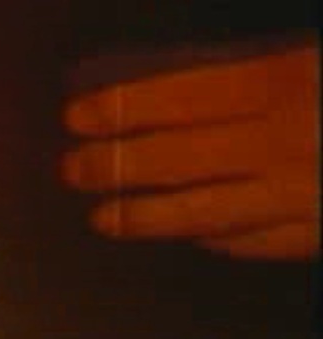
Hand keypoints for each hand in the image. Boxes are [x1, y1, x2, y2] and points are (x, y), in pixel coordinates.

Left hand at [62, 45, 318, 259]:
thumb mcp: (310, 64)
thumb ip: (250, 80)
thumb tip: (166, 100)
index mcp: (283, 82)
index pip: (180, 97)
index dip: (121, 109)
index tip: (78, 118)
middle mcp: (285, 141)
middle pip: (177, 158)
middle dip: (115, 165)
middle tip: (74, 169)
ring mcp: (301, 194)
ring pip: (203, 212)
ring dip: (143, 217)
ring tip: (102, 218)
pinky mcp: (318, 233)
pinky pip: (253, 241)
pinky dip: (212, 237)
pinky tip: (185, 235)